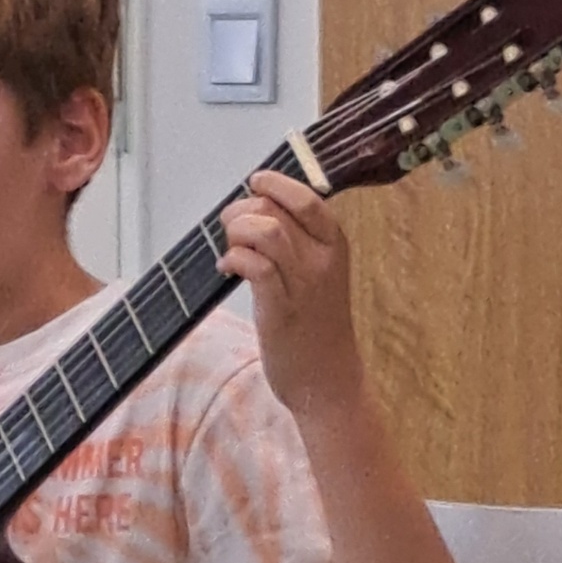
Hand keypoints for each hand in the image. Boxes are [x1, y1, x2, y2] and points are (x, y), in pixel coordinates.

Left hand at [220, 169, 363, 423]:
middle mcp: (322, 259)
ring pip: (265, 231)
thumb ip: (297, 241)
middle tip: (230, 229)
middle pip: (275, 209)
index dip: (274, 183)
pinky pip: (254, 265)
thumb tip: (255, 206)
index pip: (305, 196)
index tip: (254, 184)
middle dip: (242, 210)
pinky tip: (226, 270)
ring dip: (236, 232)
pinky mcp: (280, 310)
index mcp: (335, 244)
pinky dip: (233, 259)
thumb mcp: (318, 274)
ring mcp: (303, 285)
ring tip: (230, 249)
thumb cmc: (315, 324)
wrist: (327, 380)